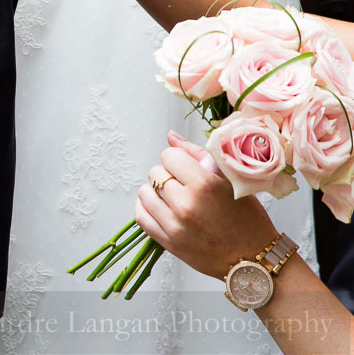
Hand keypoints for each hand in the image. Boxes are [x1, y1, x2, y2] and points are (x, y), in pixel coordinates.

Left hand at [134, 131, 278, 279]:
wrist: (255, 259)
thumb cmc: (247, 219)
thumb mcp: (231, 180)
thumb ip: (198, 154)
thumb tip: (171, 136)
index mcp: (204, 185)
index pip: (169, 156)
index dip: (178, 160)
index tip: (188, 168)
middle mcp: (186, 204)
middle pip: (155, 173)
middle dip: (168, 175)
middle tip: (185, 185)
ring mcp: (174, 225)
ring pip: (144, 192)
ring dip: (156, 192)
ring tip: (174, 198)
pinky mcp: (168, 242)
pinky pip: (141, 216)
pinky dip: (147, 208)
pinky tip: (162, 209)